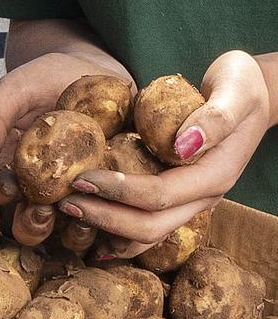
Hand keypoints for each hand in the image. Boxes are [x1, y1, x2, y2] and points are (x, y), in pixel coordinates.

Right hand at [0, 52, 132, 245]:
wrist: (99, 71)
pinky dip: (114, 222)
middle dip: (32, 226)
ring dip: (72, 233)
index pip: (0, 190)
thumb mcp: (19, 88)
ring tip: (82, 217)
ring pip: (69, 233)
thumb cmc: (51, 78)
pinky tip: (117, 210)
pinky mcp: (112, 196)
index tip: (11, 186)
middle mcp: (42, 191)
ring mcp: (78, 197)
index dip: (3, 192)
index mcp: (14, 170)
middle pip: (29, 225)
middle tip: (42, 212)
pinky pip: (112, 221)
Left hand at [58, 50, 271, 258]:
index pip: (159, 196)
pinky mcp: (176, 201)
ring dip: (105, 229)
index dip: (118, 191)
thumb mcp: (236, 87)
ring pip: (145, 235)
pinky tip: (87, 226)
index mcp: (214, 176)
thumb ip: (215, 117)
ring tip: (69, 212)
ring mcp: (189, 204)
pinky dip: (114, 230)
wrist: (254, 95)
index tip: (82, 180)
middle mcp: (202, 199)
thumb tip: (182, 147)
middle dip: (104, 218)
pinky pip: (145, 226)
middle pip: (148, 227)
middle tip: (65, 202)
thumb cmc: (242, 83)